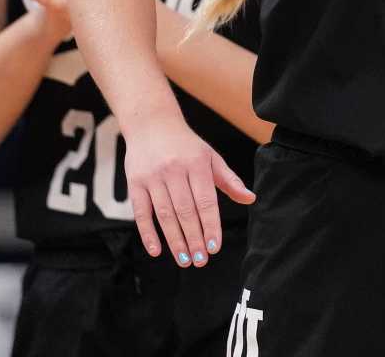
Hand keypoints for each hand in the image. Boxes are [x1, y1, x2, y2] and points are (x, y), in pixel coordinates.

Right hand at [123, 113, 254, 267]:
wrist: (152, 124)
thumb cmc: (186, 146)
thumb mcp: (211, 157)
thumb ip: (229, 180)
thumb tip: (250, 199)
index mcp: (197, 164)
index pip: (206, 201)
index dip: (211, 225)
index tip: (215, 247)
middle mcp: (175, 170)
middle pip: (185, 211)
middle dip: (194, 238)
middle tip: (200, 260)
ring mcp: (153, 177)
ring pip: (164, 214)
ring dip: (174, 240)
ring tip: (184, 259)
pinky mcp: (134, 182)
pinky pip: (141, 212)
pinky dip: (147, 233)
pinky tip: (156, 250)